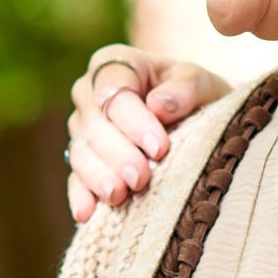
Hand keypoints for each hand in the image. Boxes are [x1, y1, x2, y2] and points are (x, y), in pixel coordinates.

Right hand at [64, 46, 232, 221]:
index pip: (112, 88)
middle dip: (117, 153)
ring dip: (98, 176)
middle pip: (93, 124)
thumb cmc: (195, 95)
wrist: (198, 120)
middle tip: (141, 178)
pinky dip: (80, 196)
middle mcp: (90, 94)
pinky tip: (87, 213)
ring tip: (119, 196)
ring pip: (81, 152)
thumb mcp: (201, 83)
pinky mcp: (83, 162)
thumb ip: (185, 88)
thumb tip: (159, 105)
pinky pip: (75, 179)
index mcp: (115, 64)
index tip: (159, 147)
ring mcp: (83, 130)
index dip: (132, 119)